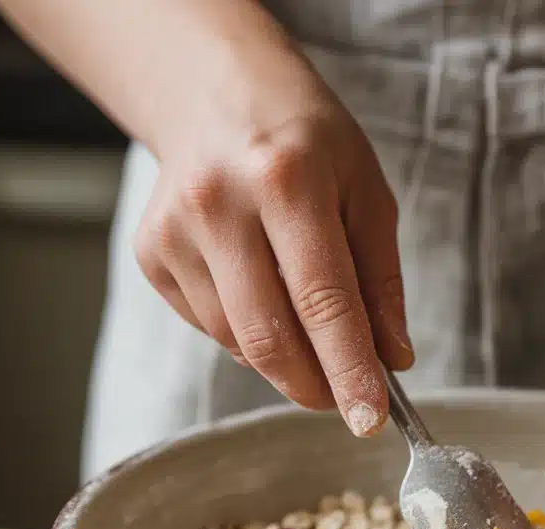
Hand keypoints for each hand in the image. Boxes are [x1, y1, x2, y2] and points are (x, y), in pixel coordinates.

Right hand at [134, 37, 410, 435]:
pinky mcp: (151, 255)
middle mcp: (219, 206)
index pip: (324, 302)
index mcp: (287, 181)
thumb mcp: (366, 194)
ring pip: (239, 343)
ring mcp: (175, 233)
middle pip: (270, 339)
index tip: (369, 418)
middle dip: (316, 385)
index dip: (349, 371)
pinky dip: (249, 333)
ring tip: (307, 321)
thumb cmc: (307, 143)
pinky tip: (261, 290)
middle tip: (346, 398)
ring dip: (286, 358)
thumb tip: (392, 360)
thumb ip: (381, 282)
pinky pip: (211, 328)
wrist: (214, 95)